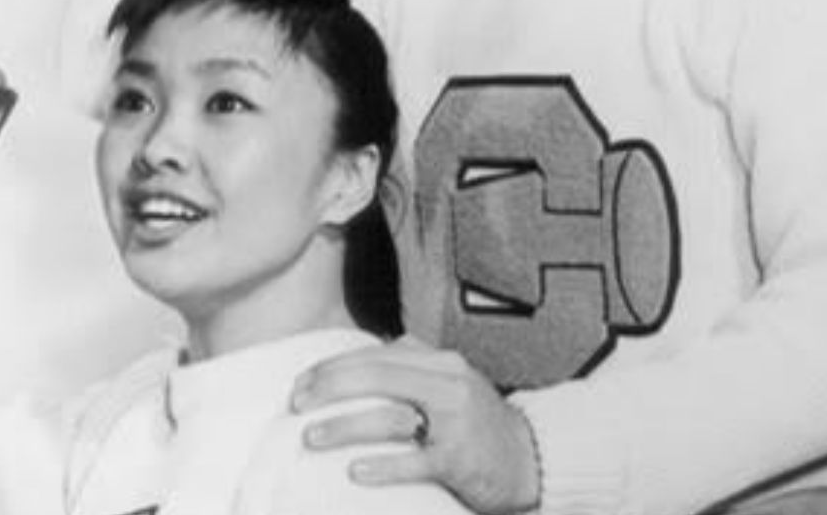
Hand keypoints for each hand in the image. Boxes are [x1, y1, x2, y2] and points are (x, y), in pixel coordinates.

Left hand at [291, 337, 539, 513]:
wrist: (530, 457)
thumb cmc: (477, 422)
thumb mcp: (450, 383)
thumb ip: (412, 367)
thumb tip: (364, 357)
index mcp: (440, 361)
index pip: (375, 355)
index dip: (332, 367)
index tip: (301, 384)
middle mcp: (448, 383)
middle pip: (377, 376)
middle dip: (330, 388)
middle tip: (296, 404)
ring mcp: (455, 421)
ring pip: (390, 416)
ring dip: (344, 426)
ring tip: (311, 437)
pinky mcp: (460, 459)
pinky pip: (415, 461)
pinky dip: (383, 465)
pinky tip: (355, 471)